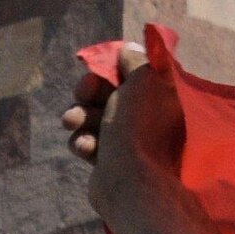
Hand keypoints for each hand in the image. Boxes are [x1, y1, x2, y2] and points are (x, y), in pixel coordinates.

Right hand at [60, 30, 191, 230]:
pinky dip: (86, 142)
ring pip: (96, 118)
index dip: (110, 69)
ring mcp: (131, 141)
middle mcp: (149, 117)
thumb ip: (135, 61)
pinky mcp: (113, 161)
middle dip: (89, 93)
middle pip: (110, 93)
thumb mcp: (142, 81)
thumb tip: (130, 48)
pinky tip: (86, 149)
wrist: (132, 185)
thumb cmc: (138, 128)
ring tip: (73, 123)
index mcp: (162, 95)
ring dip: (81, 117)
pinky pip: (92, 142)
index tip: (96, 72)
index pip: (133, 72)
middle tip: (81, 95)